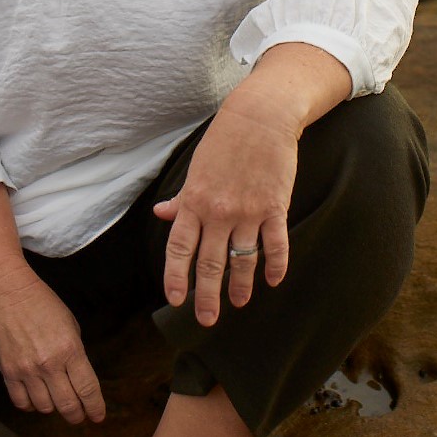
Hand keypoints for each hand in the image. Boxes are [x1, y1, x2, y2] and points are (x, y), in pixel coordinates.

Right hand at [0, 268, 105, 424]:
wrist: (10, 293)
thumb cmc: (43, 304)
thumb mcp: (71, 325)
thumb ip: (76, 353)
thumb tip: (78, 378)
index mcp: (70, 349)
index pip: (87, 389)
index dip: (95, 407)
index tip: (98, 416)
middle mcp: (49, 363)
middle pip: (68, 405)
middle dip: (77, 415)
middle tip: (79, 416)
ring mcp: (27, 370)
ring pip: (45, 407)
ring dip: (54, 408)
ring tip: (56, 401)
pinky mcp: (9, 372)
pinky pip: (21, 402)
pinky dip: (31, 405)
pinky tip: (36, 398)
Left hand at [153, 99, 298, 326]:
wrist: (260, 117)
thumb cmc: (224, 140)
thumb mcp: (196, 168)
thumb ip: (182, 198)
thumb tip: (161, 213)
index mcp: (194, 200)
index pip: (179, 248)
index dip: (176, 276)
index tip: (176, 300)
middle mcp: (218, 211)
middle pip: (210, 263)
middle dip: (207, 296)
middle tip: (206, 319)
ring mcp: (248, 211)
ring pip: (242, 259)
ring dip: (240, 285)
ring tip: (239, 302)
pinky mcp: (274, 207)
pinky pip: (275, 244)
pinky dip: (275, 266)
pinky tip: (273, 281)